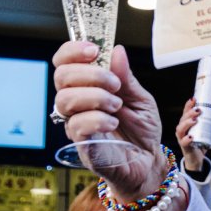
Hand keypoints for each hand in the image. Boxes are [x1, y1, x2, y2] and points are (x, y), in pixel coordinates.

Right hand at [52, 42, 165, 199]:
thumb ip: (127, 78)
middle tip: (114, 84)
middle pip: (61, 77)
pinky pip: (76, 125)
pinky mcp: (81, 144)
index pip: (64, 63)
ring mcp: (76, 123)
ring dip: (95, 96)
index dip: (72, 51)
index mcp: (87, 88)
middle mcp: (76, 104)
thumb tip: (116, 50)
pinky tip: (113, 122)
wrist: (149, 160)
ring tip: (117, 105)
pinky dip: (97, 119)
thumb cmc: (141, 130)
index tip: (94, 49)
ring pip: (65, 100)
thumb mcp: (141, 99)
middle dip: (90, 74)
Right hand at [175, 98, 207, 171]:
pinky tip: (191, 136)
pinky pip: (183, 142)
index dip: (188, 105)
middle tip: (199, 110)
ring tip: (195, 120)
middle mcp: (181, 130)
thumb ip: (207, 123)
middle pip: (183, 119)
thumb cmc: (199, 142)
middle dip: (190, 113)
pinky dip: (187, 139)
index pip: (185, 112)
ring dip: (187, 123)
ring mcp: (181, 138)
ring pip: (180, 129)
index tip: (194, 98)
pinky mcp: (184, 147)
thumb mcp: (203, 131)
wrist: (196, 158)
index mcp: (185, 124)